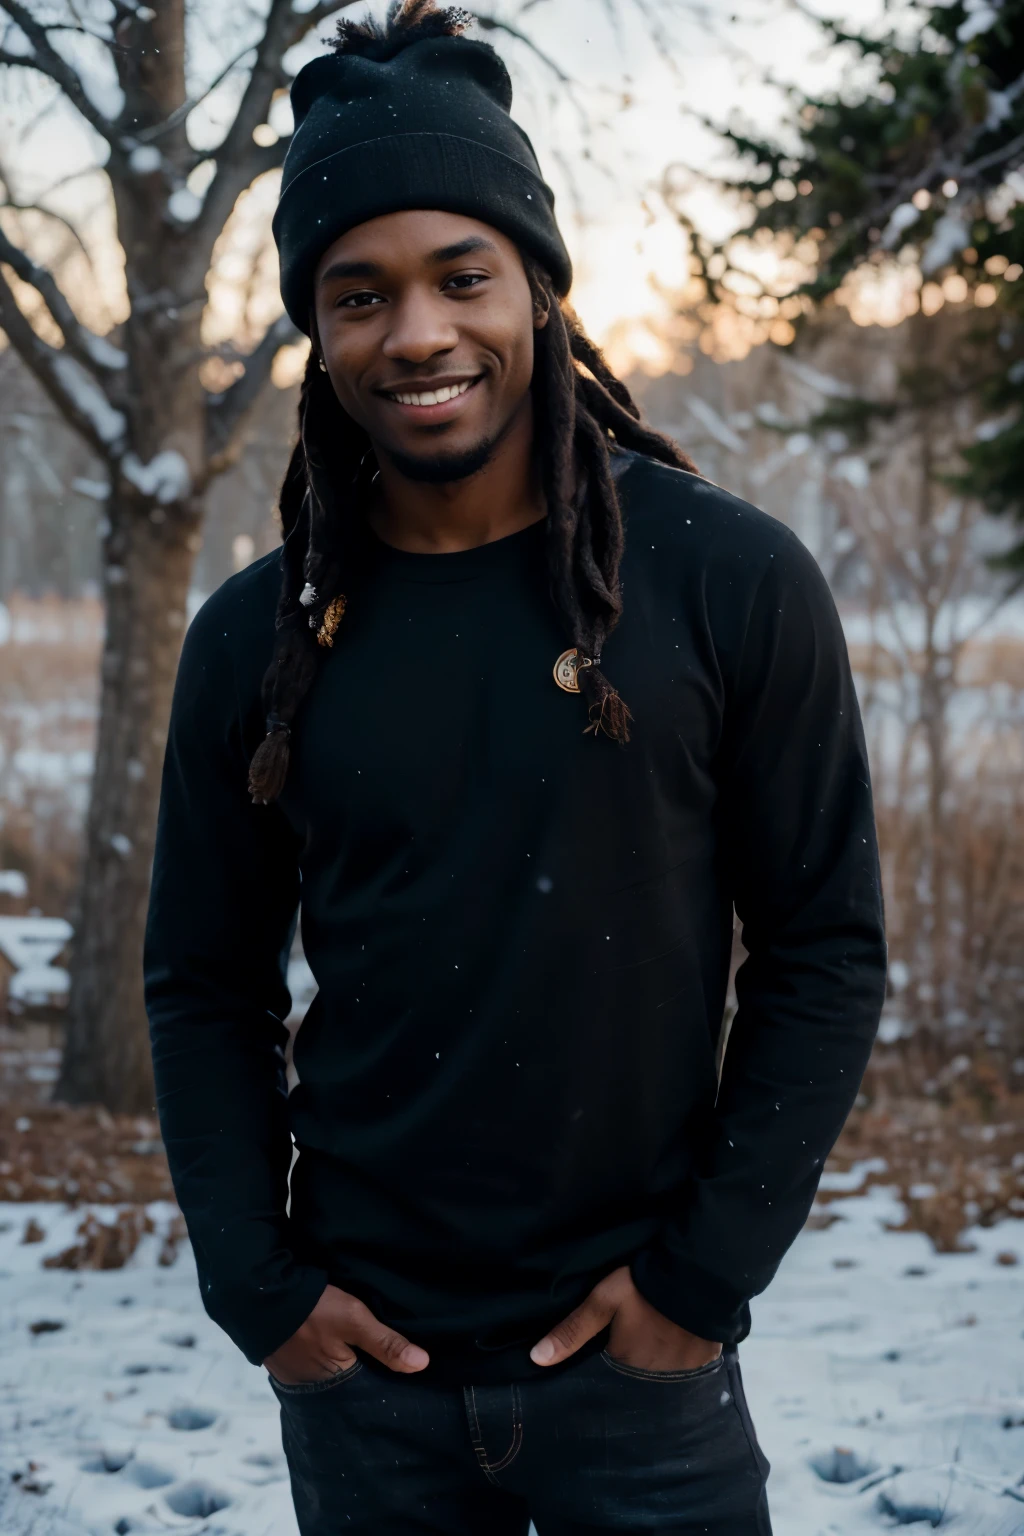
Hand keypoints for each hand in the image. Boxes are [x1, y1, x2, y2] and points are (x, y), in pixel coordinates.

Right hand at [263, 1283, 428, 1384]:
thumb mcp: (354, 1319)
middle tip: (388, 1366)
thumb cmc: (311, 1309)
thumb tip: (423, 1365)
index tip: (406, 1379)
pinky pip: (312, 1367)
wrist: (257, 1293)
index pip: (368, 1392)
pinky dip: (325, 1360)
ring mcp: (295, 1375)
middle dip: (365, 1378)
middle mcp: (312, 1389)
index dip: (384, 1383)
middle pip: (348, 1386)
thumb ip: (386, 1344)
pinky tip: (335, 1349)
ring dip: (344, 1368)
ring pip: (330, 1376)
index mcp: (333, 1383)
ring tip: (365, 1358)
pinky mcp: (283, 1361)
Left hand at [529, 1265, 721, 1372]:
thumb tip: (536, 1360)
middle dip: (630, 1364)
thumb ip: (572, 1329)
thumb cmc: (646, 1287)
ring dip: (656, 1364)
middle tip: (633, 1340)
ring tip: (655, 1342)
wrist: (700, 1277)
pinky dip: (681, 1362)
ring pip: (660, 1376)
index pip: (607, 1373)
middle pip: (634, 1376)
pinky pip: (687, 1372)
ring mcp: (681, 1374)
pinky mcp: (704, 1364)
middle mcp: (652, 1379)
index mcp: (624, 1363)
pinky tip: (679, 1343)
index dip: (606, 1358)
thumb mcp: (604, 1300)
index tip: (606, 1347)